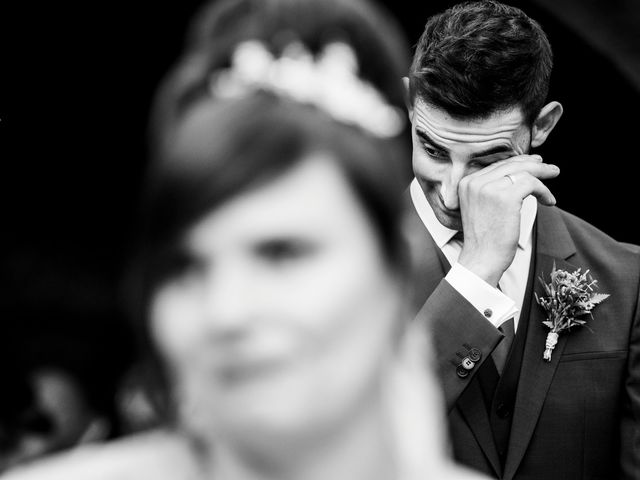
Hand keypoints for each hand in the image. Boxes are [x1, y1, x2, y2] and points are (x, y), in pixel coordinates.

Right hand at [457, 155, 558, 285]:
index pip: (496, 165)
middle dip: (533, 163)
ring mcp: (489, 188)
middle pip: (509, 164)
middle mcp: (475, 182)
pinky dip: (544, 190)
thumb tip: (517, 175)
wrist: (481, 259)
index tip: (533, 163)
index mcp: (466, 183)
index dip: (517, 162)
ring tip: (554, 176)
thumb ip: (491, 190)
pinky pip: (531, 183)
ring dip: (542, 174)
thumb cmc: (484, 239)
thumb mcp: (480, 208)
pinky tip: (549, 201)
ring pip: (522, 171)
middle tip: (549, 168)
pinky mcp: (506, 197)